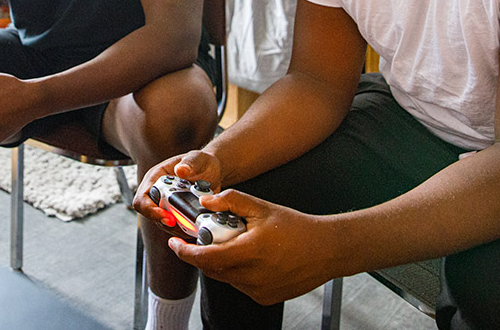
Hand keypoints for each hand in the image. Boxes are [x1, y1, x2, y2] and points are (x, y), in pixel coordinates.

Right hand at [133, 150, 222, 226]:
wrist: (212, 170)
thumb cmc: (201, 162)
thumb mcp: (197, 158)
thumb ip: (190, 163)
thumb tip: (180, 170)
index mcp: (155, 178)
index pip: (142, 199)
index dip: (151, 211)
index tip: (168, 217)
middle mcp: (157, 193)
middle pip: (152, 215)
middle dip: (167, 223)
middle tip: (185, 224)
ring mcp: (166, 205)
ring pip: (164, 224)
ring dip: (177, 229)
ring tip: (194, 226)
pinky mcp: (176, 214)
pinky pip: (175, 228)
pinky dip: (185, 230)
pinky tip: (196, 227)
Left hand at [168, 190, 337, 305]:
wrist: (326, 250)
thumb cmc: (296, 227)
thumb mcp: (262, 207)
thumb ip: (231, 201)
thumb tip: (205, 202)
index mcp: (249, 252)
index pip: (205, 258)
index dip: (184, 252)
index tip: (174, 243)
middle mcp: (251, 276)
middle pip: (212, 269)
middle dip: (200, 255)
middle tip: (198, 239)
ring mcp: (258, 290)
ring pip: (225, 278)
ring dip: (220, 263)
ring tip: (229, 245)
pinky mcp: (265, 298)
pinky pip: (240, 285)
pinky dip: (237, 272)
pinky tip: (248, 258)